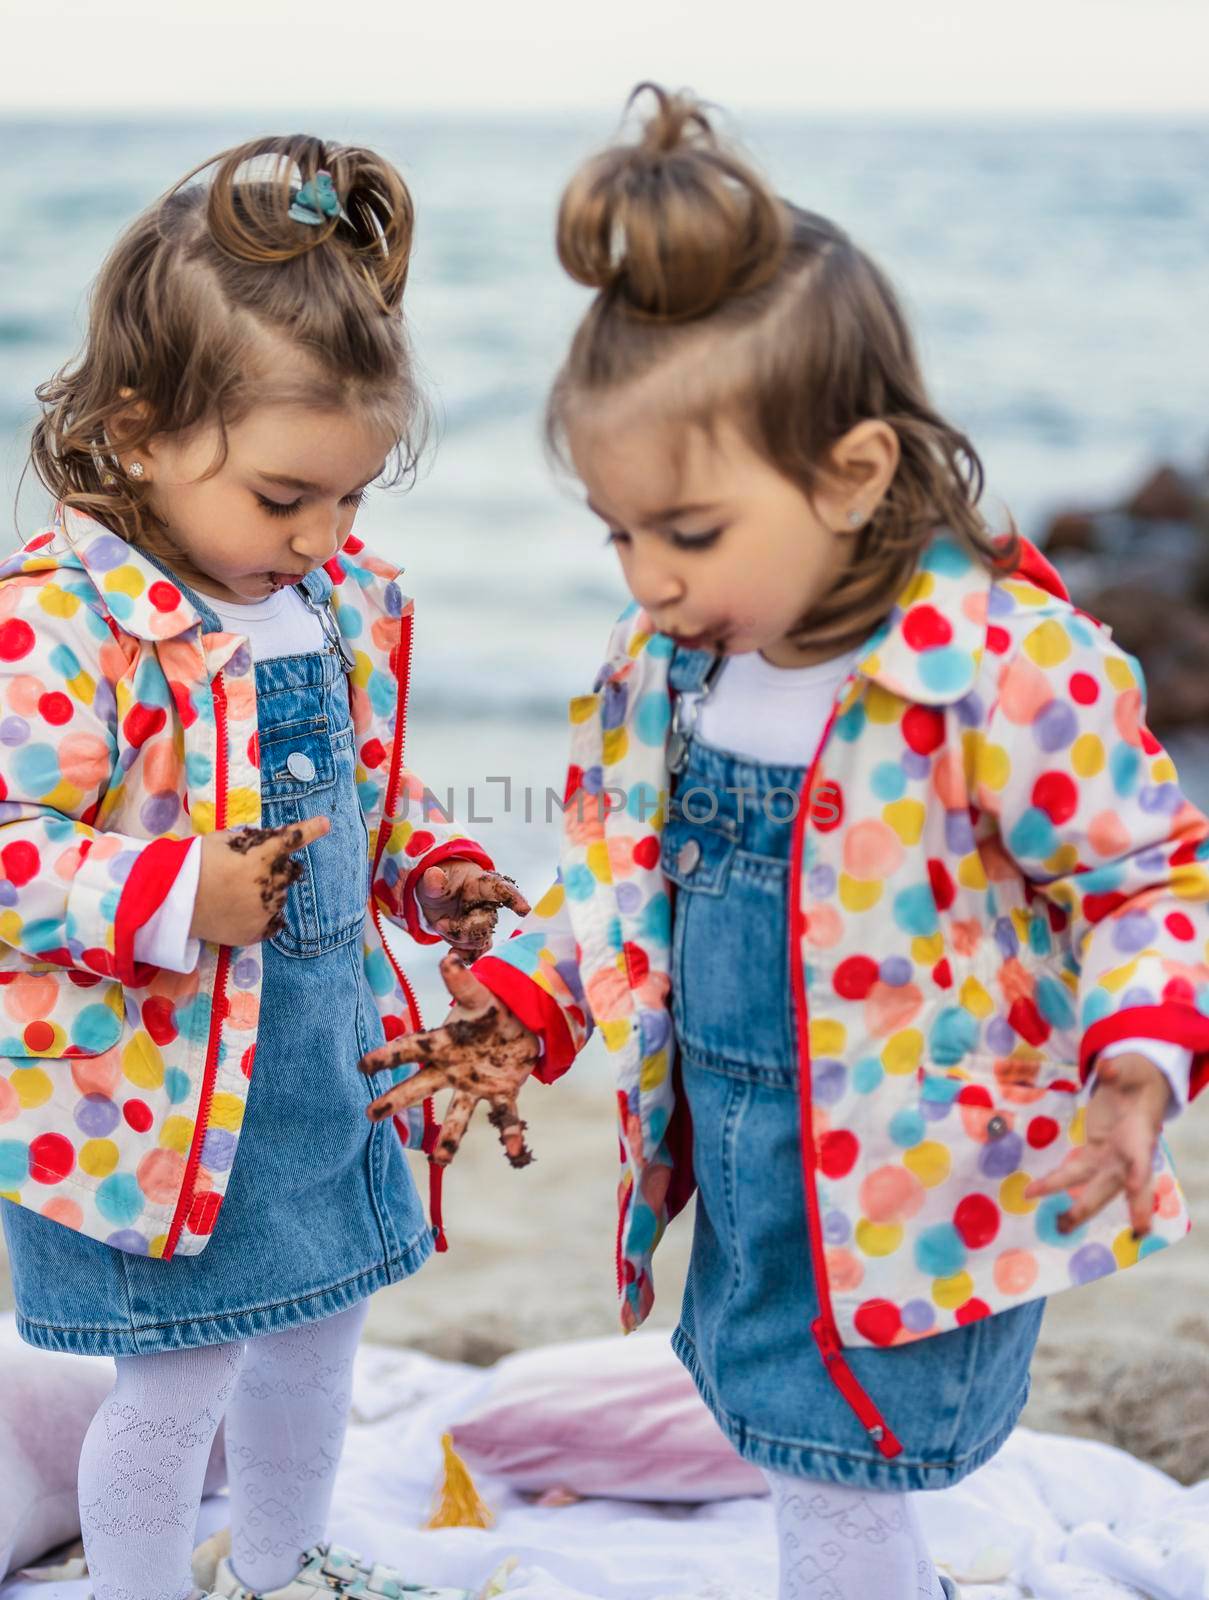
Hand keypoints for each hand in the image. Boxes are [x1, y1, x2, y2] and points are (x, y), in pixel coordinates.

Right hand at [189, 818, 330, 947]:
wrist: (172, 902)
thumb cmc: (193, 865)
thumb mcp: (220, 840)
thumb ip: (249, 841)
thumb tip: (266, 842)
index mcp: (261, 858)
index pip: (292, 840)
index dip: (310, 830)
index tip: (325, 824)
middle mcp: (269, 885)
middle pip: (289, 872)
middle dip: (277, 869)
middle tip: (248, 870)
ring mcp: (265, 912)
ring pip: (280, 898)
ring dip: (268, 892)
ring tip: (236, 893)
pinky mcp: (257, 932)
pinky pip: (273, 921)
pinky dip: (264, 915)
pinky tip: (243, 909)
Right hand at [359, 951, 540, 1167]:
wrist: (521, 1023)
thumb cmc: (491, 1010)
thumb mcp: (479, 996)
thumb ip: (464, 981)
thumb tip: (449, 959)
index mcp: (443, 1044)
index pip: (409, 1049)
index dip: (386, 1056)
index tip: (362, 1066)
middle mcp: (452, 1069)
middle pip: (420, 1087)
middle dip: (396, 1100)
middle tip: (370, 1114)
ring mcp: (475, 1085)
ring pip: (458, 1114)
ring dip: (449, 1138)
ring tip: (439, 1161)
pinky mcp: (502, 1093)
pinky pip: (504, 1116)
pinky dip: (509, 1134)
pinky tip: (515, 1151)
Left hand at [415, 859, 530, 956]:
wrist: (435, 899)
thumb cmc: (439, 884)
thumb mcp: (431, 880)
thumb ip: (433, 880)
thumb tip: (434, 876)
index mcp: (481, 884)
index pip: (501, 889)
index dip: (515, 899)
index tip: (525, 910)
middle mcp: (488, 904)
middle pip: (486, 922)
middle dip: (462, 928)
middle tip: (440, 924)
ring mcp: (483, 923)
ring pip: (480, 940)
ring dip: (459, 939)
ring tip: (441, 927)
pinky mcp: (476, 938)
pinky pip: (478, 952)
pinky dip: (465, 956)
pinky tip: (453, 954)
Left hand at [1024, 1053, 1170, 1235]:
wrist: (1135, 1086)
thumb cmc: (1135, 1078)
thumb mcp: (1129, 1070)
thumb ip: (1118, 1070)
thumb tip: (1107, 1067)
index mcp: (1140, 1134)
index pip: (1141, 1157)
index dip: (1139, 1172)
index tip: (1134, 1186)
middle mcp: (1127, 1154)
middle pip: (1117, 1184)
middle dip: (1105, 1205)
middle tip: (1104, 1226)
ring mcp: (1111, 1158)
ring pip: (1095, 1187)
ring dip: (1079, 1207)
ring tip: (1060, 1226)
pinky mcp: (1095, 1153)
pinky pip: (1076, 1173)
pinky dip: (1059, 1183)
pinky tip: (1038, 1192)